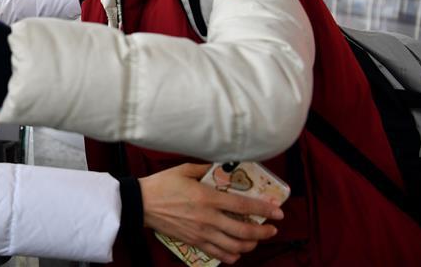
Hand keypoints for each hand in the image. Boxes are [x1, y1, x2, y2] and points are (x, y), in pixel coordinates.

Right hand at [140, 163, 282, 264]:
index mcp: (208, 197)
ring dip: (250, 245)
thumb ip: (205, 167)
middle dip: (263, 232)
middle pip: (244, 231)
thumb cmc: (161, 184)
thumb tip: (222, 164)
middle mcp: (208, 218)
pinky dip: (231, 256)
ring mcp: (201, 233)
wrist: (141, 204)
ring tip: (256, 240)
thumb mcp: (184, 169)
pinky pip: (218, 254)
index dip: (264, 210)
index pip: (243, 206)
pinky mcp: (194, 242)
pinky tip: (237, 252)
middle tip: (272, 229)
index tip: (278, 212)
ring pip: (234, 246)